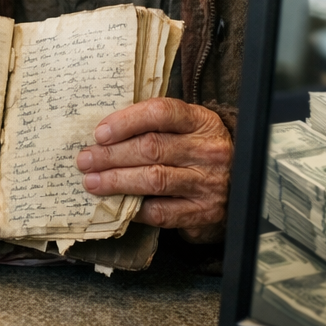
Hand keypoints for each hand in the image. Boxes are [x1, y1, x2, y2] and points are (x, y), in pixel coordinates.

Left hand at [76, 97, 232, 238]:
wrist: (239, 184)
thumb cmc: (198, 151)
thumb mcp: (187, 129)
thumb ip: (154, 126)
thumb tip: (103, 134)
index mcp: (201, 121)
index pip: (161, 113)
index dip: (127, 121)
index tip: (100, 133)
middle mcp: (207, 150)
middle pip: (151, 148)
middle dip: (111, 155)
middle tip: (85, 160)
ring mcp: (207, 182)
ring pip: (153, 179)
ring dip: (117, 181)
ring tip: (92, 182)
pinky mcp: (203, 212)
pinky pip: (161, 211)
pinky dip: (135, 208)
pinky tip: (118, 205)